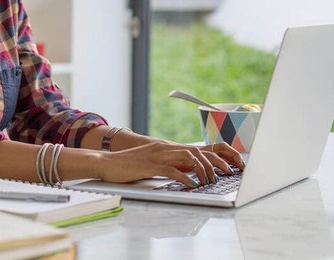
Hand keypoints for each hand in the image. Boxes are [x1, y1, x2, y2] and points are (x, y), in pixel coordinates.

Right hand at [97, 140, 243, 188]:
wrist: (107, 162)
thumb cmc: (128, 165)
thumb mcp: (152, 162)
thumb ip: (168, 164)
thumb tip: (186, 173)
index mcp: (166, 146)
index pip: (196, 149)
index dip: (213, 157)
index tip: (226, 168)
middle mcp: (165, 147)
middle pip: (197, 152)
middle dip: (214, 164)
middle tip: (224, 176)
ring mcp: (157, 155)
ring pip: (188, 158)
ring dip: (202, 170)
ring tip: (210, 181)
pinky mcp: (150, 166)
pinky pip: (172, 170)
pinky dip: (185, 178)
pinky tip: (192, 185)